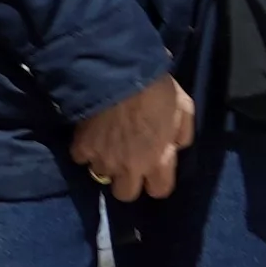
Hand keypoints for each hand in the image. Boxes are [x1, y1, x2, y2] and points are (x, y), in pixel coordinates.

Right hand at [71, 74, 197, 202]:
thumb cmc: (156, 89)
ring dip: (105, 162)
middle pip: (125, 194)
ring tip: (107, 145)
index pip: (159, 191)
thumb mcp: (184, 108)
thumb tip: (176, 146)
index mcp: (158, 160)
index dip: (156, 180)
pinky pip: (81, 158)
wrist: (119, 72)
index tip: (153, 168)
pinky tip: (90, 136)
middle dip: (127, 181)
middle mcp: (130, 167)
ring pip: (101, 175)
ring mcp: (104, 158)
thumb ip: (182, 134)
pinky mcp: (82, 146)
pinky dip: (84, 150)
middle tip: (127, 161)